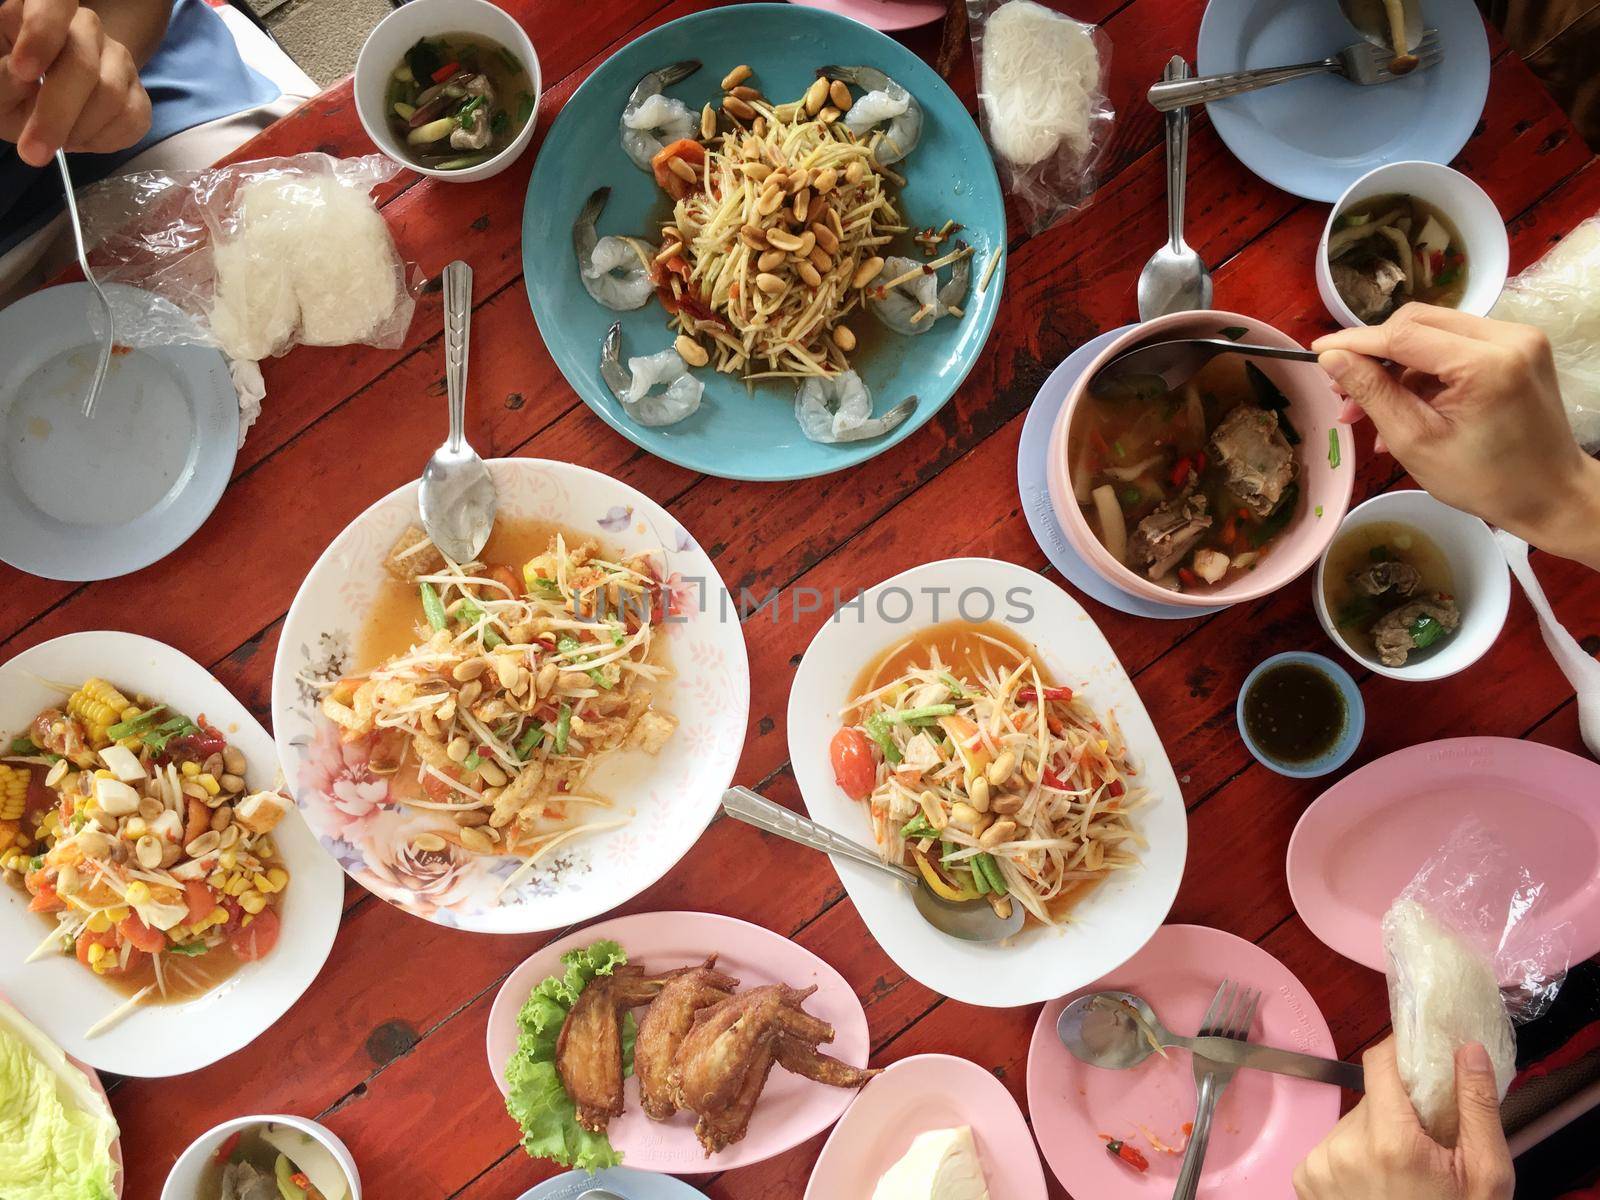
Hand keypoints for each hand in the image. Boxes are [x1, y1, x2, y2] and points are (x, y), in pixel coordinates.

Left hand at [0, 0, 150, 165]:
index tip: (23, 72)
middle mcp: (85, 26)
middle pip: (83, 62)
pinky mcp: (139, 92)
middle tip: (33, 151)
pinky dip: (103, 141)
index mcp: (39, 11)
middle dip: (56, 112)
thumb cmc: (14, 91)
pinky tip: (80, 140)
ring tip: (56, 142)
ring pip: (112, 95)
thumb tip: (25, 80)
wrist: (48, 107)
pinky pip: (132, 119)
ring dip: (78, 131)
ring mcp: (118, 57)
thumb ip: (4, 79)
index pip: (53, 3)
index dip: (42, 33)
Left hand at [1293, 1037, 1512, 1199]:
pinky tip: (1378, 1184)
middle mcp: (1344, 1149)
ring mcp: (1319, 1165)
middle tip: (1427, 1141)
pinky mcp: (1304, 1179)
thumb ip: (1477, 1106)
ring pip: (1353, 1123)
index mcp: (1390, 1142)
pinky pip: (1334, 1147)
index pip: (1377, 1062)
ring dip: (1376, 1135)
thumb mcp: (1485, 1174)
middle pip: (1372, 1099)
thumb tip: (1467, 1048)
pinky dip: (1354, 1156)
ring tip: (1402, 1172)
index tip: (1419, 1056)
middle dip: (1399, 1110)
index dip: (1399, 1053)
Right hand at [1314, 304, 1599, 569]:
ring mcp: (1518, 338)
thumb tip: (1331, 359)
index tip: (1317, 353)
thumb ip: (1373, 393)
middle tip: (1342, 389)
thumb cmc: (1484, 480)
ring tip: (1368, 408)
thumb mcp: (1416, 442)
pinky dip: (1425, 371)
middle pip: (1420, 322)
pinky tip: (1405, 405)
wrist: (1550, 494)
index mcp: (1486, 362)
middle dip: (1375, 352)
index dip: (1355, 342)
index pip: (1404, 334)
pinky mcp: (1519, 347)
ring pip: (1435, 332)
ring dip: (1397, 365)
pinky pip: (1456, 345)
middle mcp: (1508, 336)